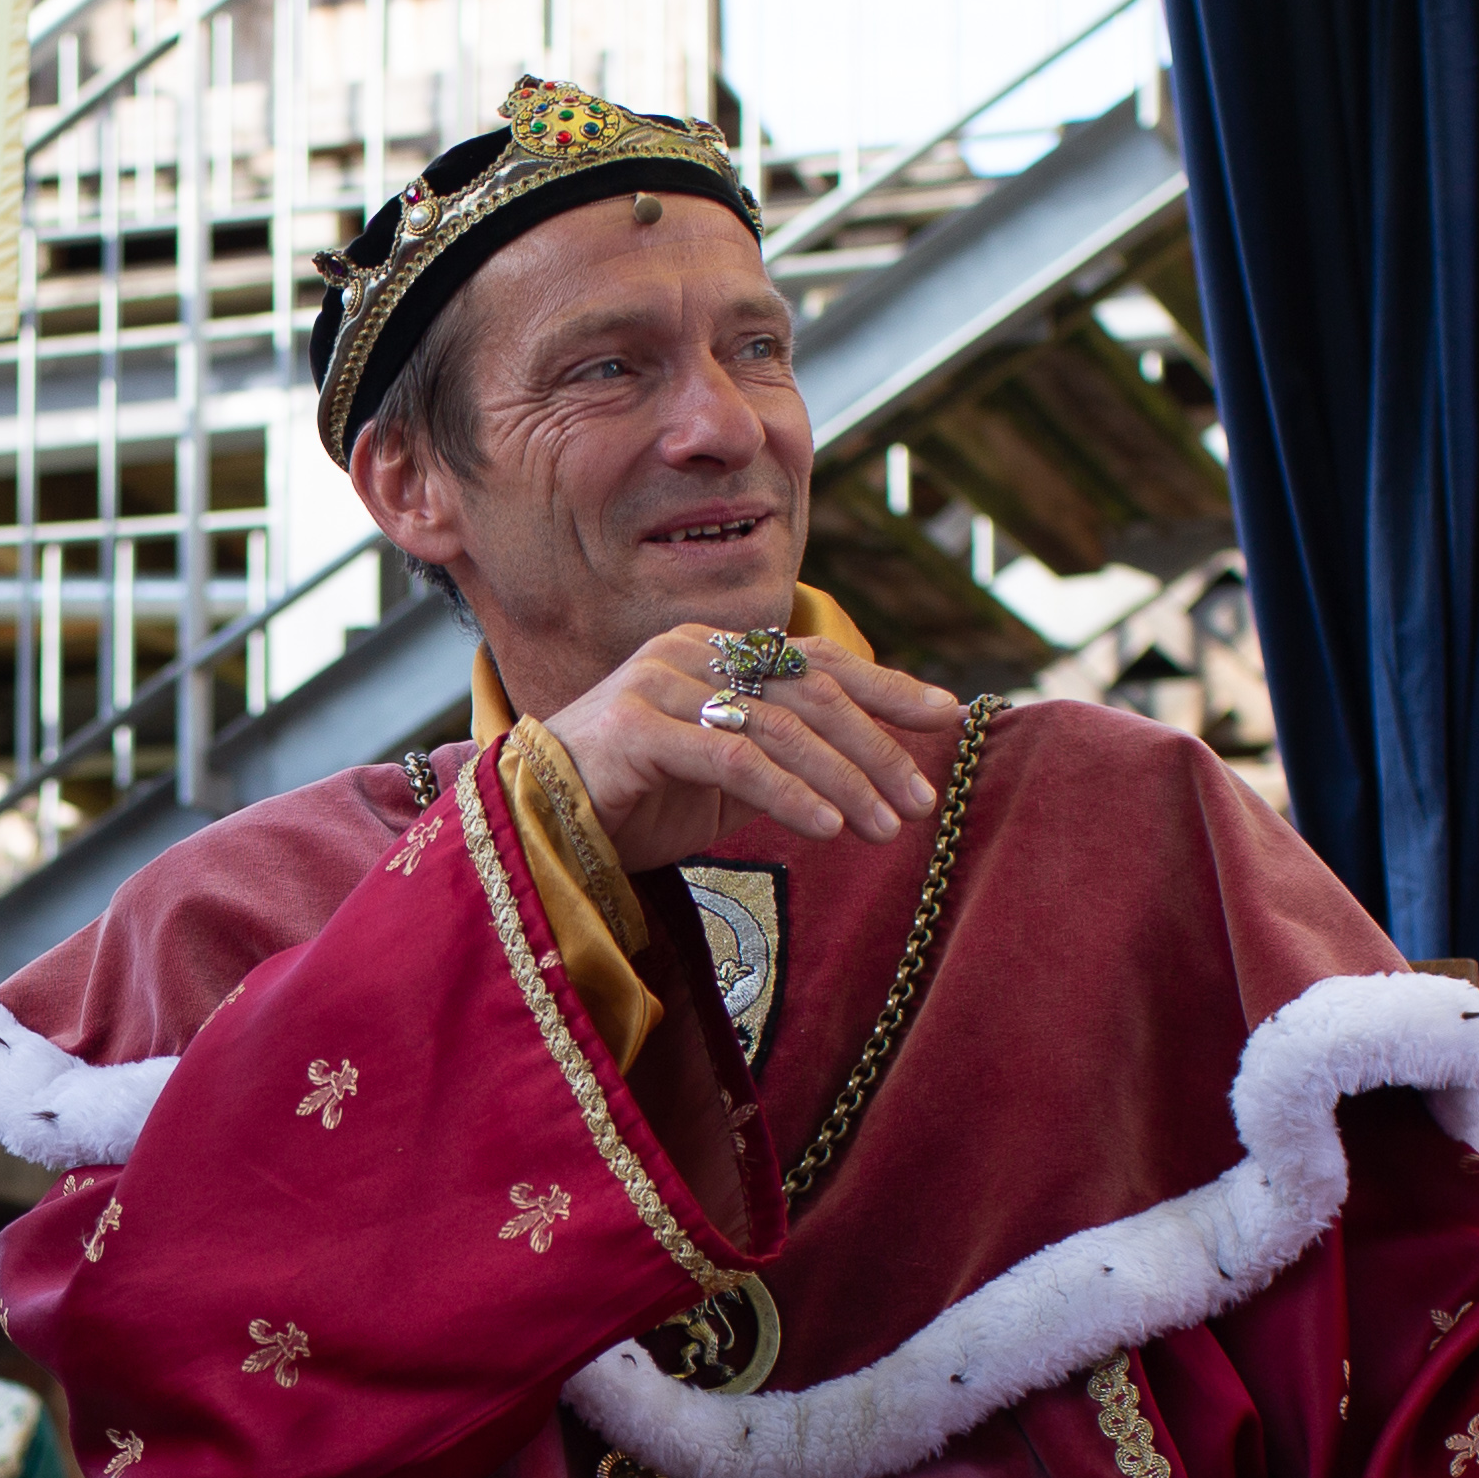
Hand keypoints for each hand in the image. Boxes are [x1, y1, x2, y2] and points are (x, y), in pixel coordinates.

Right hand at [539, 625, 960, 864]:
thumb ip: (782, 753)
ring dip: (844, 781)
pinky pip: (735, 759)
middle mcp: (686, 651)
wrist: (532, 826)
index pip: (814, 660)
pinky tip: (828, 827)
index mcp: (710, 649)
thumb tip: (874, 764)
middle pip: (807, 691)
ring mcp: (658, 682)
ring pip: (779, 727)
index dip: (885, 686)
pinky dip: (791, 794)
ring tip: (884, 828)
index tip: (946, 718)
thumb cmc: (632, 803)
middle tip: (920, 799)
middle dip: (875, 747)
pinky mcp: (638, 727)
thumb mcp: (724, 774)